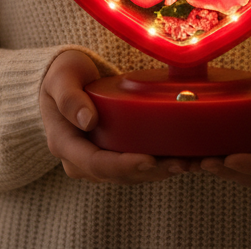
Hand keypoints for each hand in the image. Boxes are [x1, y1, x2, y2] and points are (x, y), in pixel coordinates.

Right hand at [39, 49, 190, 183]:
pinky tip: (183, 157)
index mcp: (64, 144)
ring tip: (188, 162)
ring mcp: (97, 161)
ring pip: (131, 175)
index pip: (95, 163)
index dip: (123, 165)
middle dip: (151, 171)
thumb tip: (88, 120)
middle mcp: (80, 161)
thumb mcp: (61, 78)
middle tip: (181, 163)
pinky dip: (159, 164)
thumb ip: (70, 97)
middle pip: (118, 174)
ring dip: (160, 171)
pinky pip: (136, 166)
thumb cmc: (62, 75)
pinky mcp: (113, 154)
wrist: (62, 80)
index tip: (149, 160)